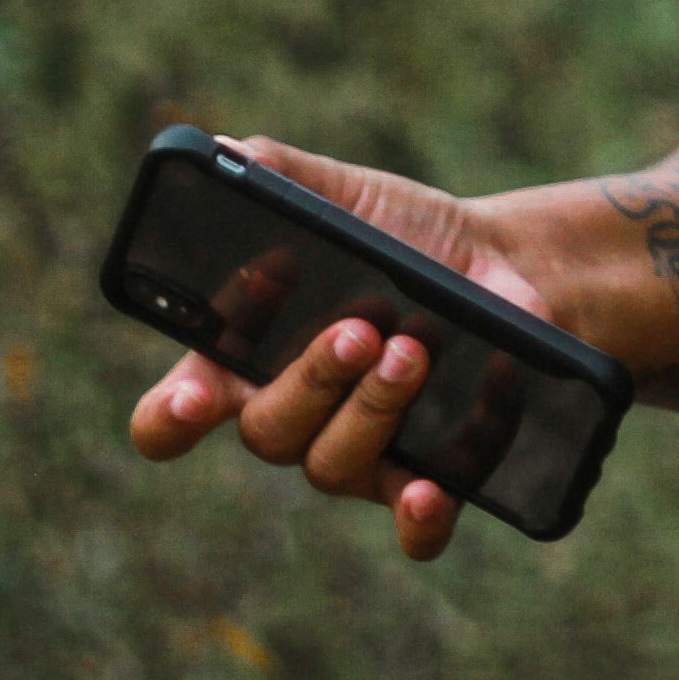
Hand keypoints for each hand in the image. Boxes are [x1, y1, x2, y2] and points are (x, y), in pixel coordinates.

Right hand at [124, 136, 557, 563]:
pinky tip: (432, 491)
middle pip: (268, 431)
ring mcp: (359, 454)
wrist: (506, 264)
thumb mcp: (346, 197)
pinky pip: (412, 528)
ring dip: (373, 411)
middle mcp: (293, 418)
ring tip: (416, 350)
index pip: (174, 415)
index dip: (172, 419)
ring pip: (334, 466)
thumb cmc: (403, 234)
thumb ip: (280, 177)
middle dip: (312, 380)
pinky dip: (419, 519)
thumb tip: (224, 152)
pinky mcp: (429, 475)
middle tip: (362, 329)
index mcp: (246, 361)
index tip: (196, 400)